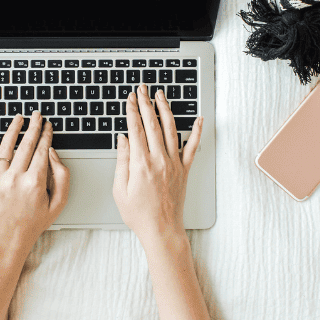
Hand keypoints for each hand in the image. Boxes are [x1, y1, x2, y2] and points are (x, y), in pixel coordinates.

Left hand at [0, 111, 69, 253]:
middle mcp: (14, 179)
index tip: (48, 126)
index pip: (41, 150)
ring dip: (14, 128)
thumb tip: (51, 152)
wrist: (11, 236)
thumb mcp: (59, 202)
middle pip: (26, 144)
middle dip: (34, 127)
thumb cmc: (35, 219)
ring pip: (6, 146)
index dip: (46, 135)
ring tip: (20, 118)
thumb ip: (62, 175)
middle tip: (38, 115)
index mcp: (34, 183)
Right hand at [113, 84, 203, 247]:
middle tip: (142, 89)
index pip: (136, 129)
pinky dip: (197, 131)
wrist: (162, 230)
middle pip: (152, 123)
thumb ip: (121, 161)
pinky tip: (199, 118)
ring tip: (161, 95)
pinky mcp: (185, 169)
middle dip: (146, 103)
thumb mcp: (120, 189)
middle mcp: (159, 160)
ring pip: (171, 129)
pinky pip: (193, 146)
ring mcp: (174, 163)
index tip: (130, 98)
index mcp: (141, 164)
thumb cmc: (139, 214)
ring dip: (165, 109)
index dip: (132, 110)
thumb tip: (123, 139)